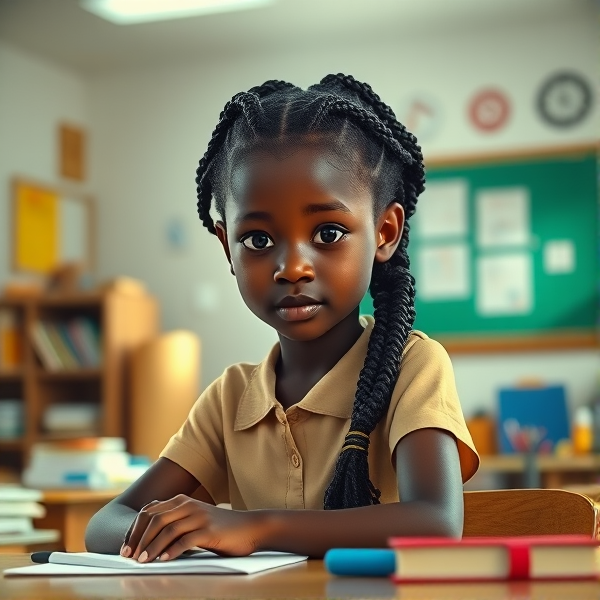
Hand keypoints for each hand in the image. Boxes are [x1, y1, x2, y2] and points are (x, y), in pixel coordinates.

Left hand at [120, 495, 265, 561]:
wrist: (250, 527)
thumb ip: (175, 522)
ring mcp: (199, 516)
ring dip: (152, 546)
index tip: (125, 548)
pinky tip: (164, 560)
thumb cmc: (220, 528)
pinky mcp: (209, 529)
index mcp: (181, 501)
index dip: (134, 530)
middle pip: (154, 519)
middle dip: (138, 539)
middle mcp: (188, 504)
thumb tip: (147, 538)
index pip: (148, 512)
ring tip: (143, 561)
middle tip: (129, 557)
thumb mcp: (195, 520)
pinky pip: (186, 539)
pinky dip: (172, 550)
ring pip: (168, 529)